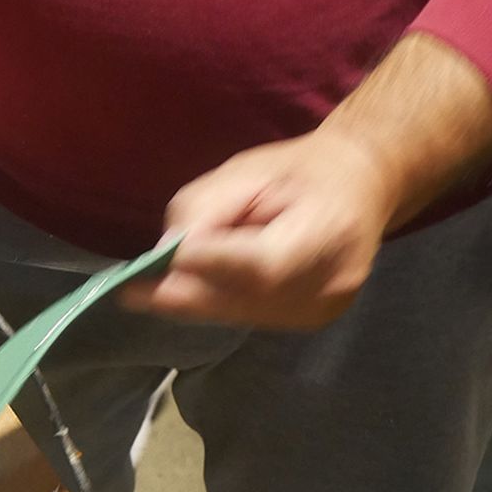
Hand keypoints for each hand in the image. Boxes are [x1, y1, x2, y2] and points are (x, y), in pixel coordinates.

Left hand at [126, 123, 397, 329]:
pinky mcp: (311, 322)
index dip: (210, 266)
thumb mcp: (247, 169)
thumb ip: (206, 208)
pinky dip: (217, 303)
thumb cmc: (299, 170)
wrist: (359, 185)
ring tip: (154, 286)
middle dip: (185, 294)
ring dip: (197, 301)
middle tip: (131, 294)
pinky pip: (249, 317)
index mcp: (328, 230)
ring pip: (242, 314)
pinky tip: (193, 288)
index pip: (263, 264)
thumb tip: (169, 252)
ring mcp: (324, 310)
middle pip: (247, 299)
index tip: (159, 262)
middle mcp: (331, 282)